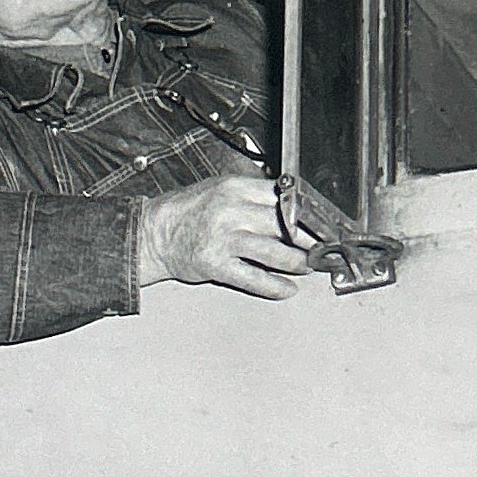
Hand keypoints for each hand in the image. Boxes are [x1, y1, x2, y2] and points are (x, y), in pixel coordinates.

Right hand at [137, 174, 311, 298]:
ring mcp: (223, 239)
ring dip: (297, 262)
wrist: (154, 233)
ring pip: (274, 252)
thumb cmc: (189, 212)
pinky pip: (253, 278)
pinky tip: (287, 288)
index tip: (321, 222)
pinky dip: (275, 286)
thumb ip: (253, 196)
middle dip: (308, 239)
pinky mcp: (216, 264)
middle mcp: (230, 211)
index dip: (306, 212)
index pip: (282, 197)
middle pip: (284, 225)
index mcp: (234, 188)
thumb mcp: (220, 190)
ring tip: (307, 266)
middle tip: (321, 247)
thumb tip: (291, 206)